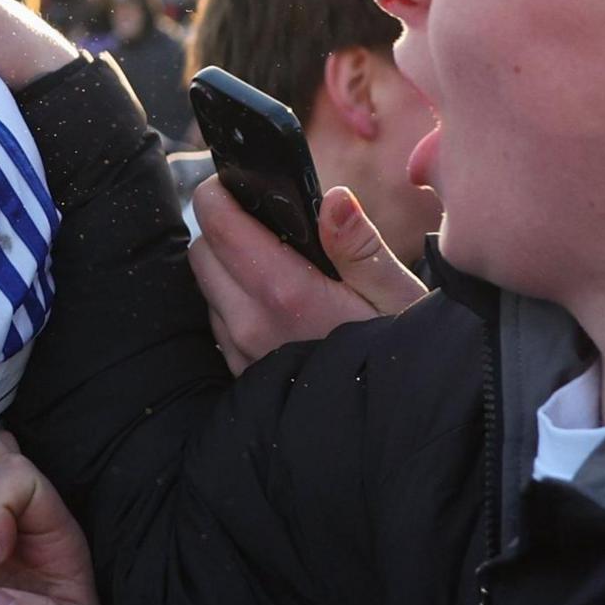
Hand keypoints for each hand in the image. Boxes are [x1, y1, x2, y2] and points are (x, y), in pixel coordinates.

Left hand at [191, 182, 429, 373]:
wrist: (396, 423)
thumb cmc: (402, 351)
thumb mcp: (396, 294)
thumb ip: (358, 244)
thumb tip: (332, 199)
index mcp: (286, 293)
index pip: (218, 224)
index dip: (219, 192)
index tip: (237, 182)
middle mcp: (251, 323)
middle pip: (202, 251)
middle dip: (223, 228)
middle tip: (266, 222)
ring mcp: (242, 352)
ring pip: (207, 288)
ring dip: (228, 269)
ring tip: (279, 265)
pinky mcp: (241, 373)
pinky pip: (219, 323)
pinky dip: (235, 303)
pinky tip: (278, 305)